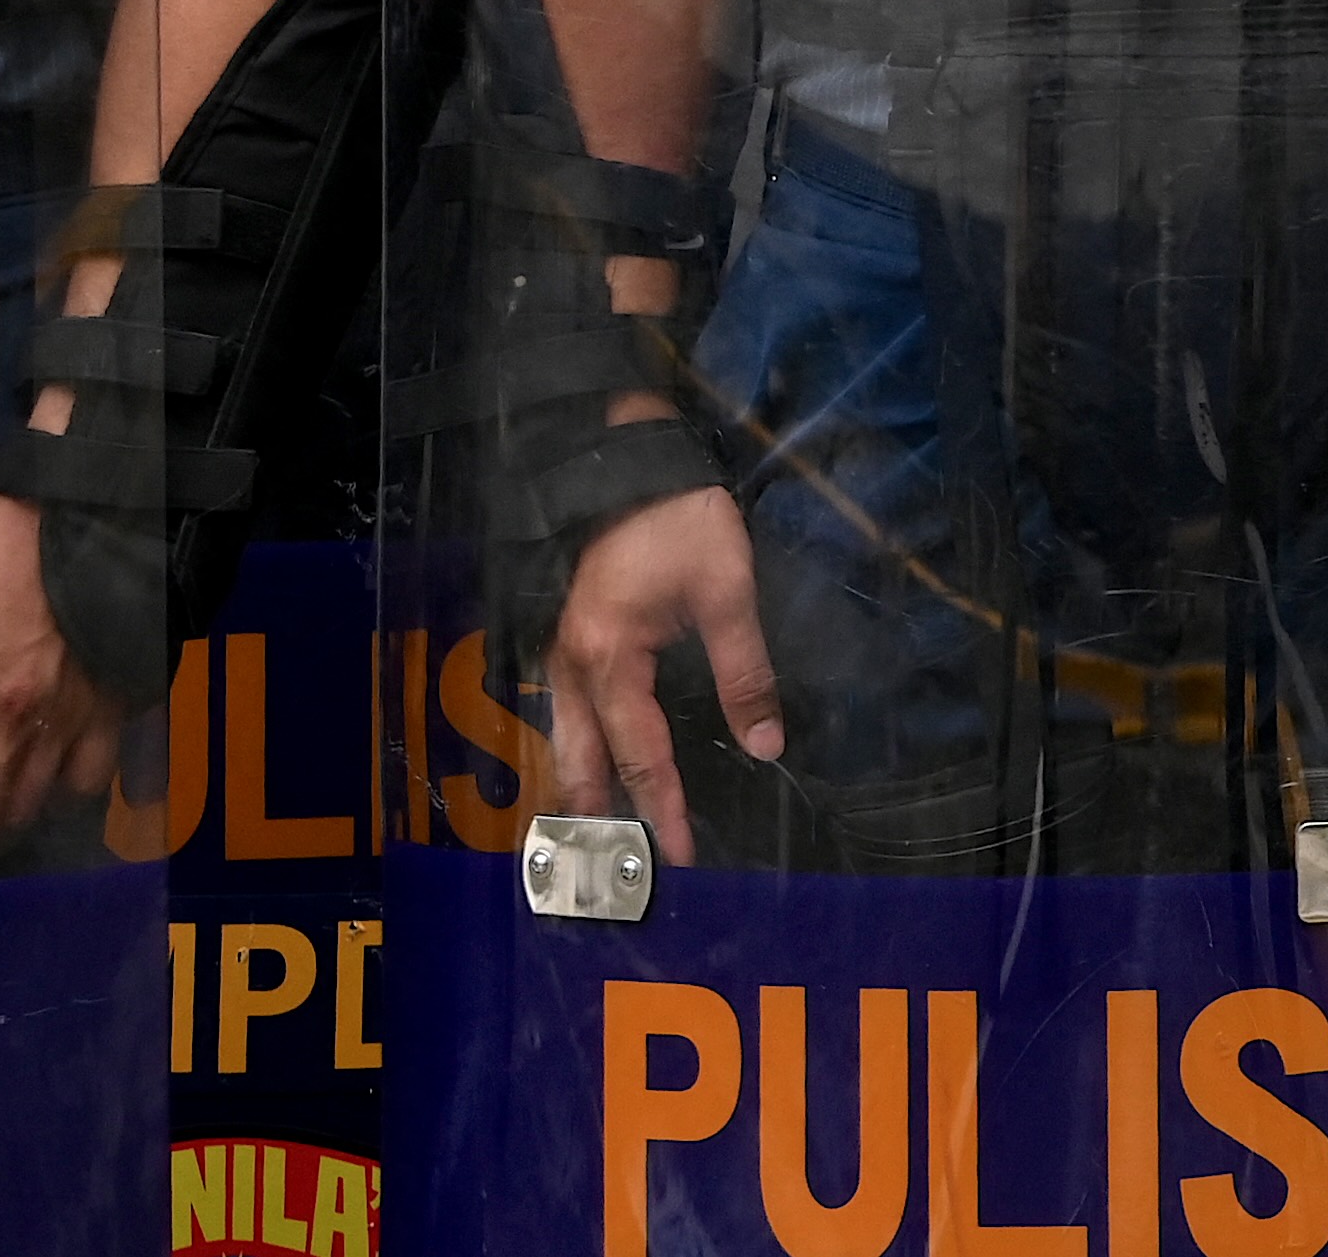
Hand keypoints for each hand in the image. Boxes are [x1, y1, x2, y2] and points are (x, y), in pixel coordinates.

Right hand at [544, 484, 782, 862]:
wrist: (633, 460)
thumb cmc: (681, 522)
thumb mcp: (727, 594)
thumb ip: (745, 673)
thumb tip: (766, 744)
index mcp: (608, 661)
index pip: (639, 756)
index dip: (662, 808)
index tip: (676, 857)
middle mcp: (570, 667)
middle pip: (579, 762)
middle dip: (598, 817)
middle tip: (616, 867)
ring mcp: (561, 652)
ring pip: (563, 739)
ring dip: (583, 786)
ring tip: (601, 833)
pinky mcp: (569, 636)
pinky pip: (565, 711)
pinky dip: (579, 748)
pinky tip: (596, 763)